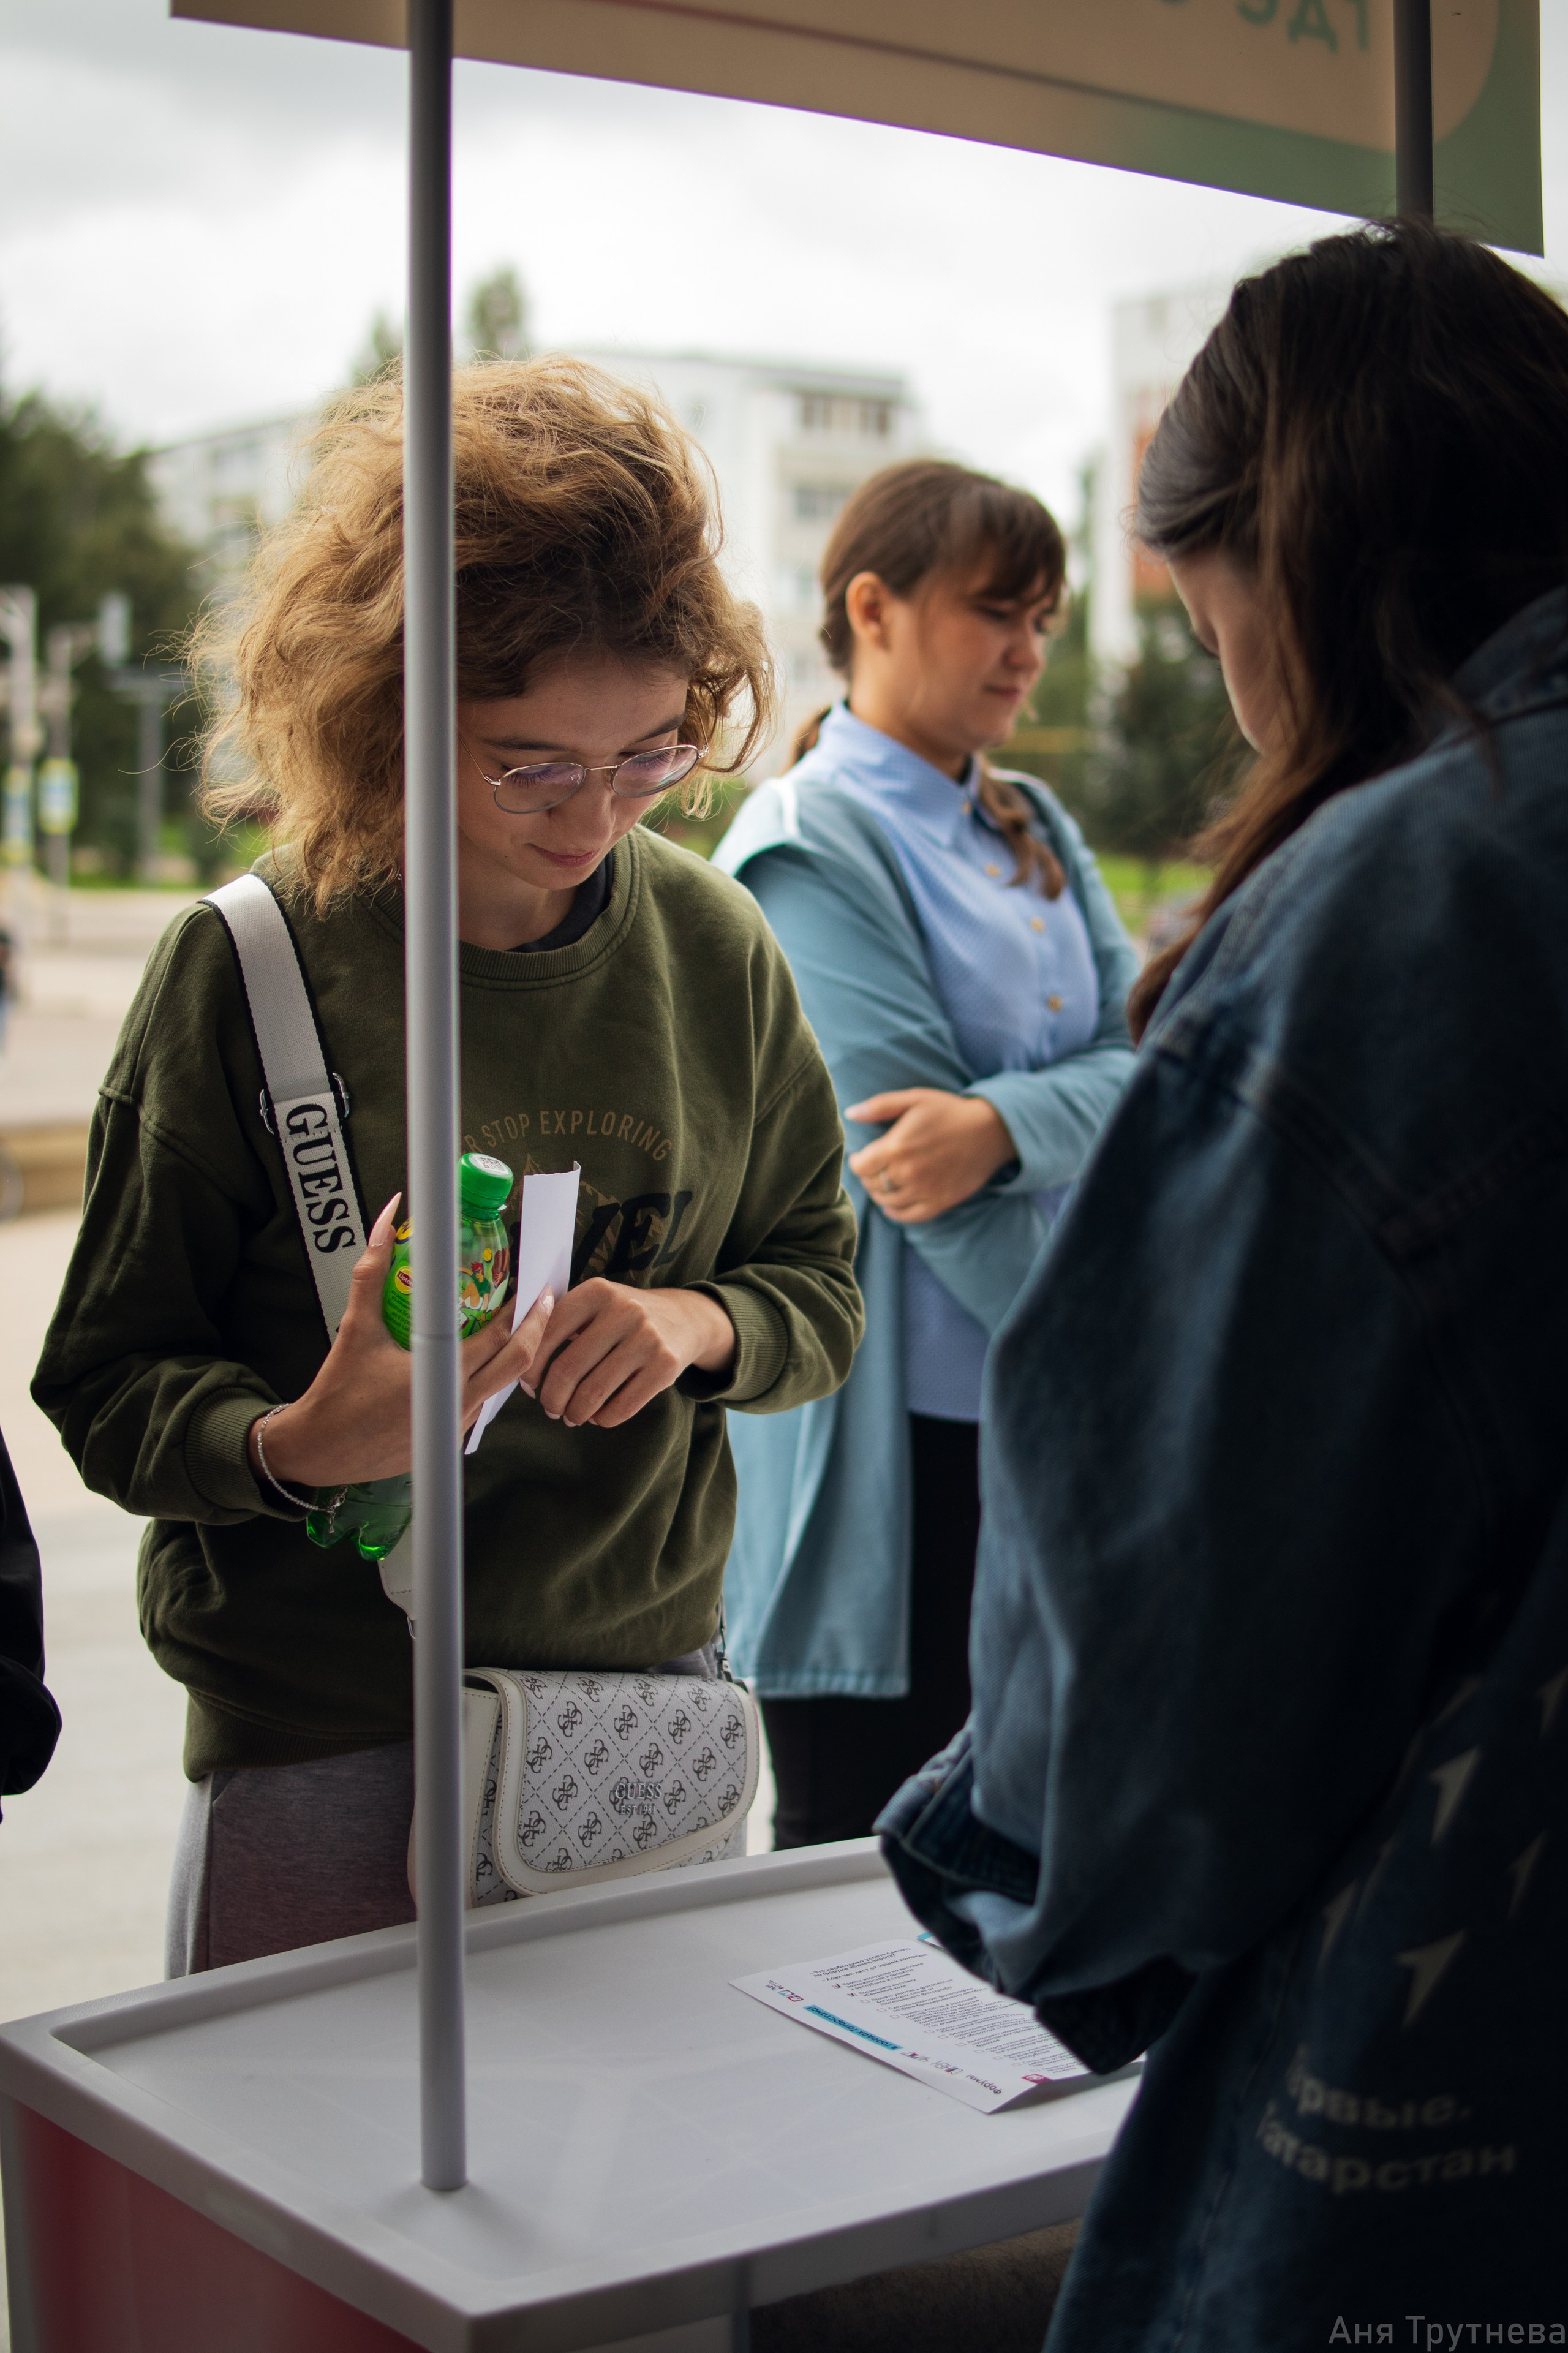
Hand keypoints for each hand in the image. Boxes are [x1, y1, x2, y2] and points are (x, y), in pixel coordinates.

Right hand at [248, 1195, 555, 1488]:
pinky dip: (486, 1378)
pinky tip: (479, 1358)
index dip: (525, 1309)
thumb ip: (373, 1271)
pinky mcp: (448, 1439)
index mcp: (443, 1376)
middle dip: (538, 1328)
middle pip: (519, 1363)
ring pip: (501, 1385)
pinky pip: (480, 1403)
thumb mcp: (356, 1326)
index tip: (534, 1285)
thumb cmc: (338, 1391)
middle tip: (543, 1299)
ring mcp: (456, 1426)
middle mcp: (458, 1405)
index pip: (503, 1338)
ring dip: (512, 1354)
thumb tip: (388, 1220)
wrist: (319, 1449)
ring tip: (515, 1324)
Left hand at [520, 1280, 735, 1429]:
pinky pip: (622, 1407)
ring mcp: (647, 1338)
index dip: (532, 1366)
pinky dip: (603, 1419)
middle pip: (568, 1368)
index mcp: (596, 1292)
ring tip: (572, 1416)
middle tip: (550, 1408)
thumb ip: (560, 1323)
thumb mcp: (596, 1304)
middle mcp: (622, 1310)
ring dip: (575, 1413)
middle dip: (552, 1398)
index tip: (529, 1385)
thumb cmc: (624, 1318)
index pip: (547, 1333)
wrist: (685, 1319)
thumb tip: (521, 1368)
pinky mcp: (665, 1366)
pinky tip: (599, 1416)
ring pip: (593, 1392)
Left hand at [845, 1088, 1016, 1222]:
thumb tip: (850, 1114)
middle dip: (868, 1176)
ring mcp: (925, 1191)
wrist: (991, 1130)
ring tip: (884, 1182)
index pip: (860, 1167)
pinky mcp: (940, 1202)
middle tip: (873, 1168)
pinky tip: (893, 1203)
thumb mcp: (914, 1099)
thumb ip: (879, 1106)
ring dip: (880, 1193)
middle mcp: (908, 1173)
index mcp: (897, 1148)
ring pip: (887, 1201)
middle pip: (872, 1184)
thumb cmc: (950, 1111)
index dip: (857, 1161)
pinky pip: (908, 1216)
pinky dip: (895, 1212)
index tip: (861, 1156)